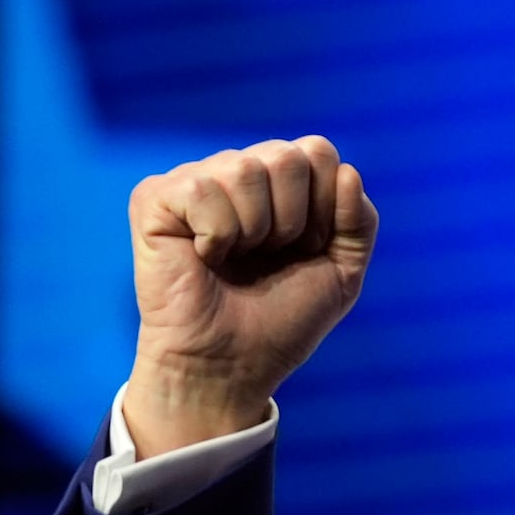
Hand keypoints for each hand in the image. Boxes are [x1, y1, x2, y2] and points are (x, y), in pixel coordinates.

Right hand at [123, 136, 378, 456]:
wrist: (235, 363)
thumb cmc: (283, 319)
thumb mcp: (343, 272)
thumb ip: (359, 222)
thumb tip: (348, 172)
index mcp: (281, 184)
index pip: (318, 151)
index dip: (325, 207)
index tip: (308, 249)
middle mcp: (238, 173)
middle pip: (287, 155)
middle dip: (293, 219)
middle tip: (270, 256)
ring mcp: (195, 180)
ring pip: (245, 168)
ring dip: (254, 230)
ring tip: (235, 259)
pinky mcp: (155, 198)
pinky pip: (203, 189)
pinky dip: (217, 234)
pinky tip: (204, 256)